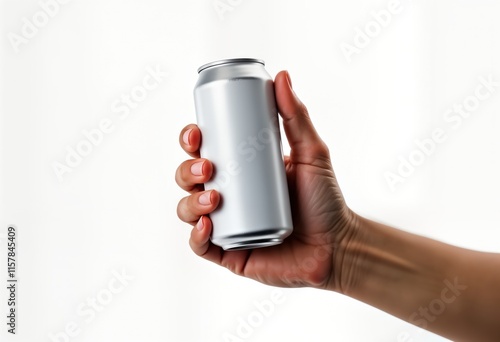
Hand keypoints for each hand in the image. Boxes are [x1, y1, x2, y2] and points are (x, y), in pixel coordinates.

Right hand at [176, 71, 356, 289]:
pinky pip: (200, 246)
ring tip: (214, 196)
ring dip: (190, 202)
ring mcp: (226, 225)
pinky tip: (206, 225)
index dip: (191, 141)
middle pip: (190, 178)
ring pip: (188, 210)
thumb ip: (297, 116)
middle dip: (187, 170)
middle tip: (208, 167)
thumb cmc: (325, 200)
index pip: (204, 151)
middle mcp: (228, 195)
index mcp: (240, 170)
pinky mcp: (229, 252)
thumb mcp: (311, 153)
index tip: (196, 133)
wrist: (337, 246)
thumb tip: (282, 76)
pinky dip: (195, 236)